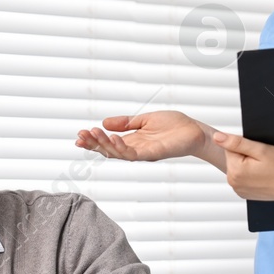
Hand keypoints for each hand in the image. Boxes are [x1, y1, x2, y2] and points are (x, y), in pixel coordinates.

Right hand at [76, 110, 212, 162]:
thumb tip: (104, 122)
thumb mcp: (144, 120)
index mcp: (132, 140)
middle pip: (109, 150)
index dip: (93, 140)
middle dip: (93, 144)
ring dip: (104, 144)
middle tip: (79, 136)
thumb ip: (126, 122)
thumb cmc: (174, 125)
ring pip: (118, 153)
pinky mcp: (153, 154)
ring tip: (93, 133)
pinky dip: (122, 147)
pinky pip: (134, 154)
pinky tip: (114, 138)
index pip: (108, 143)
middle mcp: (135, 149)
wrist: (195, 131)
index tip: (79, 135)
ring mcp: (143, 153)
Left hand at [211, 130, 273, 201]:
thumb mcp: (261, 149)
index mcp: (235, 171)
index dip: (246, 146)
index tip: (259, 153)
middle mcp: (233, 183)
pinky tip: (264, 176)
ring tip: (265, 169)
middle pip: (233, 158)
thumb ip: (237, 142)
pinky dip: (251, 175)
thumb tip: (217, 137)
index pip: (230, 148)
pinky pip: (243, 178)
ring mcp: (239, 190)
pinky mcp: (245, 193)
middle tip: (264, 161)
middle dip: (247, 156)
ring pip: (239, 168)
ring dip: (249, 165)